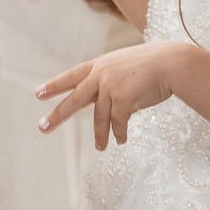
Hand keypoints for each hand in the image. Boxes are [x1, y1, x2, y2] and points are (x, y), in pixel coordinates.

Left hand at [35, 41, 190, 149]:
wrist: (171, 63)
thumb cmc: (154, 66)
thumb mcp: (126, 68)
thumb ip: (112, 85)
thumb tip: (108, 111)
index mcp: (100, 65)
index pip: (72, 75)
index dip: (55, 85)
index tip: (38, 93)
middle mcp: (101, 74)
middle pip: (74, 98)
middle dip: (58, 114)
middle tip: (43, 127)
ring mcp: (110, 85)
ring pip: (99, 117)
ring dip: (101, 134)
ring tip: (101, 147)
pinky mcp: (122, 98)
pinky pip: (117, 122)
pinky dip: (119, 132)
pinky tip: (121, 139)